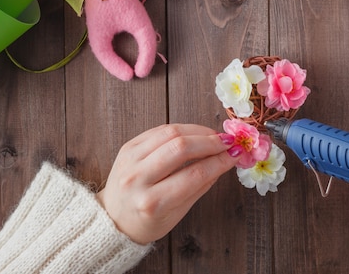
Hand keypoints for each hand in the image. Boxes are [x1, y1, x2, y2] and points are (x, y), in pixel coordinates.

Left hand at [96, 124, 239, 243]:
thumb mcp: (178, 213)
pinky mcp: (127, 146)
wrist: (112, 219)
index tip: (236, 154)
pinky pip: (159, 130)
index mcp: (152, 203)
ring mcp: (130, 160)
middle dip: (210, 141)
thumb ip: (202, 185)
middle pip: (180, 148)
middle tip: (228, 141)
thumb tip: (226, 159)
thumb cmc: (148, 220)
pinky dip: (181, 129)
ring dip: (198, 131)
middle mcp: (137, 179)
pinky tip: (195, 134)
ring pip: (170, 133)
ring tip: (214, 136)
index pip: (194, 175)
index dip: (219, 161)